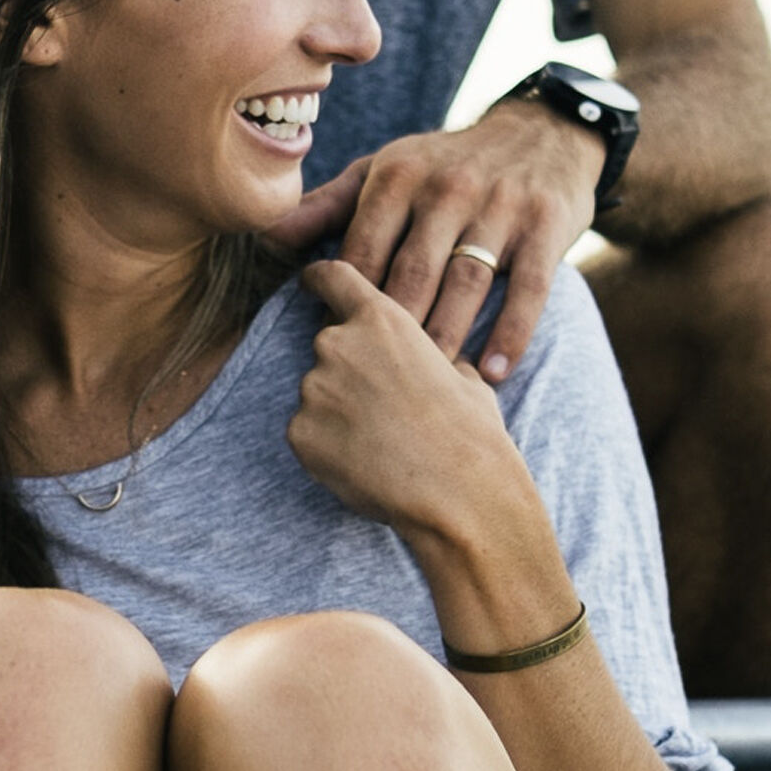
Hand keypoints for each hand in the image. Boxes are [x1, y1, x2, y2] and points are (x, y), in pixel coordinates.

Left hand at [269, 103, 603, 381]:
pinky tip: (492, 373)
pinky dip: (510, 333)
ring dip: (448, 338)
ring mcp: (500, 206)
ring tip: (431, 387)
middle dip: (393, 333)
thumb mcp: (385, 171)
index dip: (347, 304)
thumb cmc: (443, 165)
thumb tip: (267, 236)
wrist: (542, 134)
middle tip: (377, 387)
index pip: (364, 250)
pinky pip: (528, 288)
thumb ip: (327, 207)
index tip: (336, 350)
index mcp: (397, 176)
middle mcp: (446, 188)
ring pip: (467, 284)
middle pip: (413, 273)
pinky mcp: (547, 226)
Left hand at [288, 258, 532, 548]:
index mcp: (381, 319)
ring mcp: (313, 388)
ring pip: (317, 394)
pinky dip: (326, 447)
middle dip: (347, 372)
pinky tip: (363, 465)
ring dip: (337, 412)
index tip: (310, 284)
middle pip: (327, 346)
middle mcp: (338, 344)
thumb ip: (428, 355)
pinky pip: (306, 434)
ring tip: (381, 445)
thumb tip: (430, 360)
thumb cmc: (471, 434)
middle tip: (381, 410)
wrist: (459, 493)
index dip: (319, 279)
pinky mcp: (299, 432)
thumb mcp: (462, 374)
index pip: (333, 277)